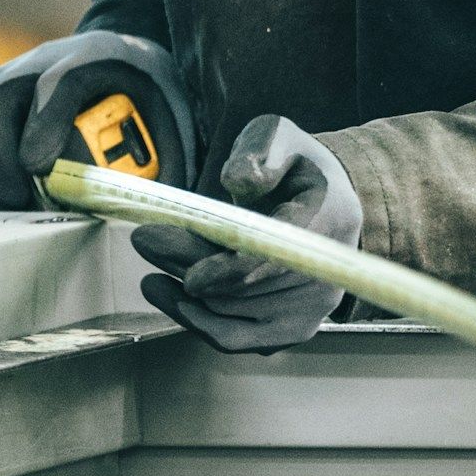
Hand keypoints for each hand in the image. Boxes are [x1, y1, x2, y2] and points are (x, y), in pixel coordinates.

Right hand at [0, 31, 194, 210]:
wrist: (120, 58)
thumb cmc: (147, 92)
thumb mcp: (173, 115)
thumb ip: (169, 160)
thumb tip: (156, 214)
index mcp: (94, 55)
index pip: (59, 80)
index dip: (45, 121)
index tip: (39, 166)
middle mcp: (42, 58)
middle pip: (2, 93)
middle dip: (2, 153)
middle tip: (21, 201)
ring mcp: (11, 75)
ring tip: (14, 208)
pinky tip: (5, 197)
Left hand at [132, 114, 360, 353]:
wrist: (325, 200)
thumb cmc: (293, 166)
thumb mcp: (278, 137)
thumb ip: (260, 151)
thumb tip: (238, 181)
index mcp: (329, 217)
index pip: (279, 257)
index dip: (231, 271)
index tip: (190, 275)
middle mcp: (329, 272)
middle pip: (247, 287)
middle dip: (190, 267)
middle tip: (146, 242)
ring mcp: (313, 306)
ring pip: (235, 314)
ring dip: (186, 297)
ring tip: (151, 275)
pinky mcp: (293, 327)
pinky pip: (239, 337)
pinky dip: (201, 323)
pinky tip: (173, 300)